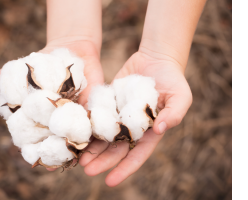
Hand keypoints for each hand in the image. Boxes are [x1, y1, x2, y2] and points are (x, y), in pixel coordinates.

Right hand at [0, 40, 103, 170]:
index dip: (31, 146)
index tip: (30, 155)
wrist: (74, 48)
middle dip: (53, 151)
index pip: (33, 136)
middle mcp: (57, 119)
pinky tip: (91, 140)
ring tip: (72, 156)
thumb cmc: (48, 59)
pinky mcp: (92, 109)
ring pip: (74, 136)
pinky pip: (93, 123)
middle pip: (54, 140)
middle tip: (53, 161)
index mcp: (40, 114)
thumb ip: (12, 77)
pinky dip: (92, 132)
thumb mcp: (29, 67)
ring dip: (73, 147)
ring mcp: (75, 116)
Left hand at [79, 51, 191, 186]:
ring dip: (92, 148)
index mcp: (150, 132)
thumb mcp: (181, 96)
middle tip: (87, 170)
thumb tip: (160, 129)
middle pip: (116, 149)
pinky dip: (89, 127)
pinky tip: (78, 134)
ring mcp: (119, 116)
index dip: (124, 168)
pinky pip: (97, 117)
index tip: (110, 181)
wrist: (156, 59)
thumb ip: (174, 114)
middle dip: (102, 161)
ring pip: (104, 136)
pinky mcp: (109, 104)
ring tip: (79, 158)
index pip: (137, 155)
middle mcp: (132, 128)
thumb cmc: (172, 79)